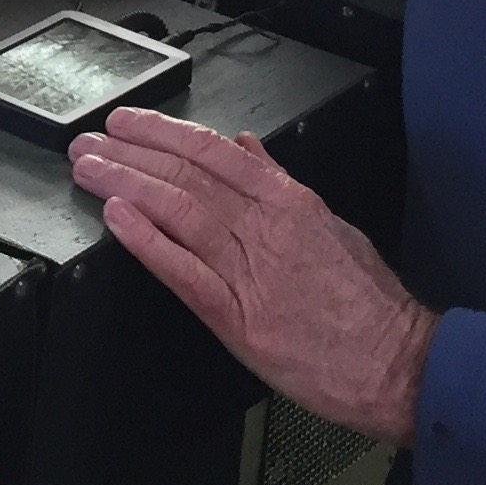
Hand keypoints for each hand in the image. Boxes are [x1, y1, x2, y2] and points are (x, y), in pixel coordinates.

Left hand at [70, 105, 434, 446]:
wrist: (396, 362)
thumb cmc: (369, 303)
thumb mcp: (330, 225)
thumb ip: (281, 184)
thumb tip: (246, 148)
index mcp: (288, 202)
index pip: (212, 152)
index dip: (162, 131)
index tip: (126, 122)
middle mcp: (265, 227)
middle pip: (186, 175)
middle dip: (130, 153)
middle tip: (88, 141)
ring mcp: (250, 270)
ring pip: (178, 211)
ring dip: (126, 185)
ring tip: (89, 169)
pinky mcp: (239, 317)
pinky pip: (184, 271)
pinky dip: (148, 241)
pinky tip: (118, 219)